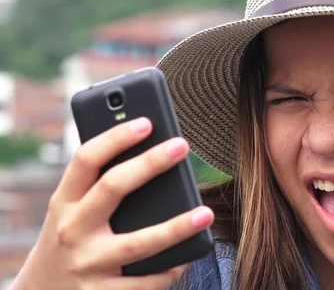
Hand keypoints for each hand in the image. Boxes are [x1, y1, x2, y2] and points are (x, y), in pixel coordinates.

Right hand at [10, 117, 214, 289]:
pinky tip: (187, 256)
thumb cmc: (69, 239)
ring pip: (139, 243)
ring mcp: (88, 264)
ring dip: (176, 227)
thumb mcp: (70, 210)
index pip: (86, 160)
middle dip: (149, 163)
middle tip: (182, 145)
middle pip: (113, 188)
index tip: (146, 122)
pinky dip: (170, 269)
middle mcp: (73, 230)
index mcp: (65, 202)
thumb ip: (98, 186)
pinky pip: (144, 283)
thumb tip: (149, 152)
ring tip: (206, 214)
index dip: (115, 138)